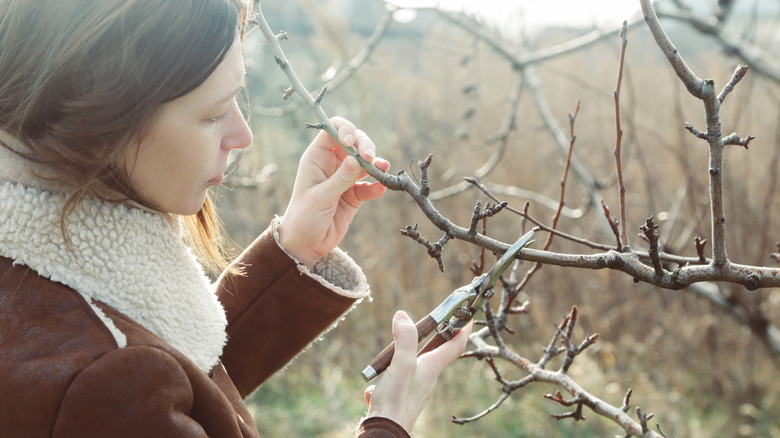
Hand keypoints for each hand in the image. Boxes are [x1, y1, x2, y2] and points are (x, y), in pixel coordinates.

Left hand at [277, 117, 389, 267]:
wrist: (305, 245)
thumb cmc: (304, 218)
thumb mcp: (321, 197)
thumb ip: (340, 178)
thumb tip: (357, 159)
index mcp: (317, 158)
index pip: (333, 130)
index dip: (346, 130)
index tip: (353, 142)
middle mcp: (331, 164)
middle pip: (354, 142)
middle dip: (365, 146)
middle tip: (371, 158)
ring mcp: (344, 179)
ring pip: (365, 162)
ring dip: (375, 164)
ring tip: (382, 169)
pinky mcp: (354, 195)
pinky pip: (369, 185)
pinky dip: (376, 186)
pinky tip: (380, 189)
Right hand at [363, 311, 471, 432]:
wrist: (384, 433)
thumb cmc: (395, 401)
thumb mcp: (401, 364)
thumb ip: (405, 339)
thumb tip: (403, 316)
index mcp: (431, 368)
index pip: (455, 345)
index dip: (463, 329)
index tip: (469, 316)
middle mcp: (428, 380)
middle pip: (436, 355)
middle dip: (434, 339)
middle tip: (430, 325)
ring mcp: (416, 391)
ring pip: (412, 369)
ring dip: (402, 360)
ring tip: (387, 362)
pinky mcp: (402, 400)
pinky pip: (396, 385)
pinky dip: (386, 382)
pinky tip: (375, 390)